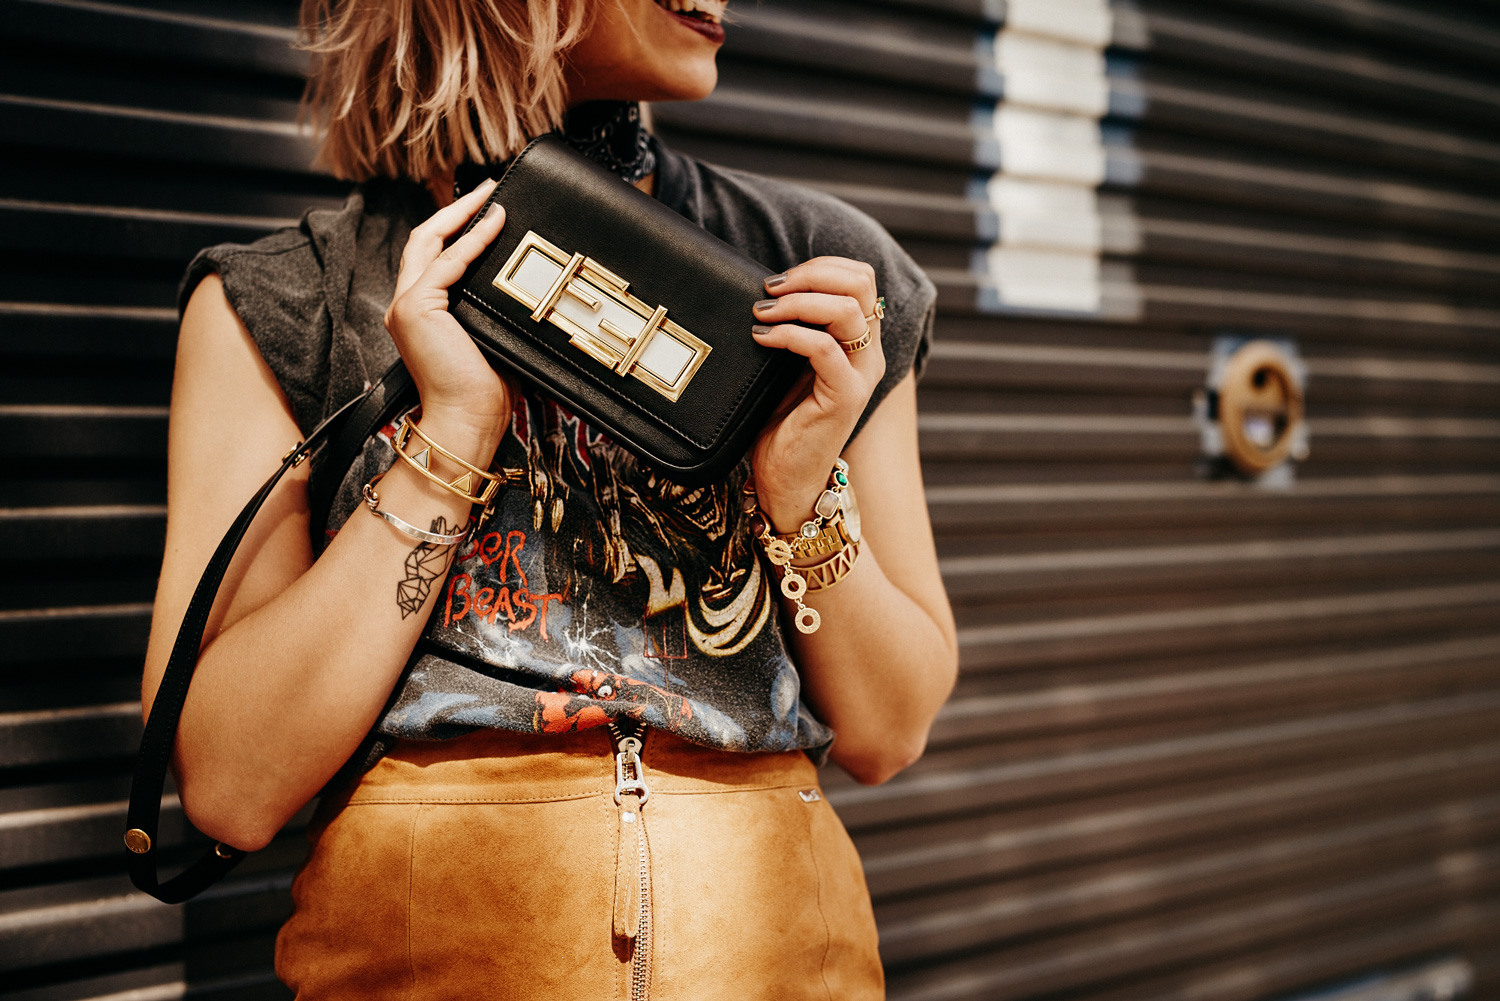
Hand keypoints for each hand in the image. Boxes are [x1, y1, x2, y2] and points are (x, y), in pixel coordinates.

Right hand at [385, 178, 516, 437]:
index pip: (433, 257)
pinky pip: (447, 262)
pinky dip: (472, 239)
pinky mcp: (415, 309)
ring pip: (429, 242)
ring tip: (491, 194)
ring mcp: (407, 305)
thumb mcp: (492, 340)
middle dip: (456, 209)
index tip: (486, 208)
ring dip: (462, 214)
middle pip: (424, 240)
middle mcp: (407, 305)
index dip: (456, 228)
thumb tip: (527, 286)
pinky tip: (493, 223)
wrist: (466, 422)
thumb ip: (495, 310)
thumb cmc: (484, 392)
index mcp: (421, 314)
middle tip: (487, 188)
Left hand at [748, 257, 885, 532]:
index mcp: (860, 341)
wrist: (787, 479)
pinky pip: (824, 348)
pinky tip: (763, 339)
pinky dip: (789, 335)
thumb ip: (795, 328)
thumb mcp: (789, 365)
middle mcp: (869, 354)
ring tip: (763, 313)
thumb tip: (768, 288)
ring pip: (846, 310)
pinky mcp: (846, 397)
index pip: (859, 278)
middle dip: (811, 274)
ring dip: (798, 303)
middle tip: (771, 289)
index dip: (820, 266)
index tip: (779, 280)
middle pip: (861, 283)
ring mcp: (861, 375)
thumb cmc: (784, 423)